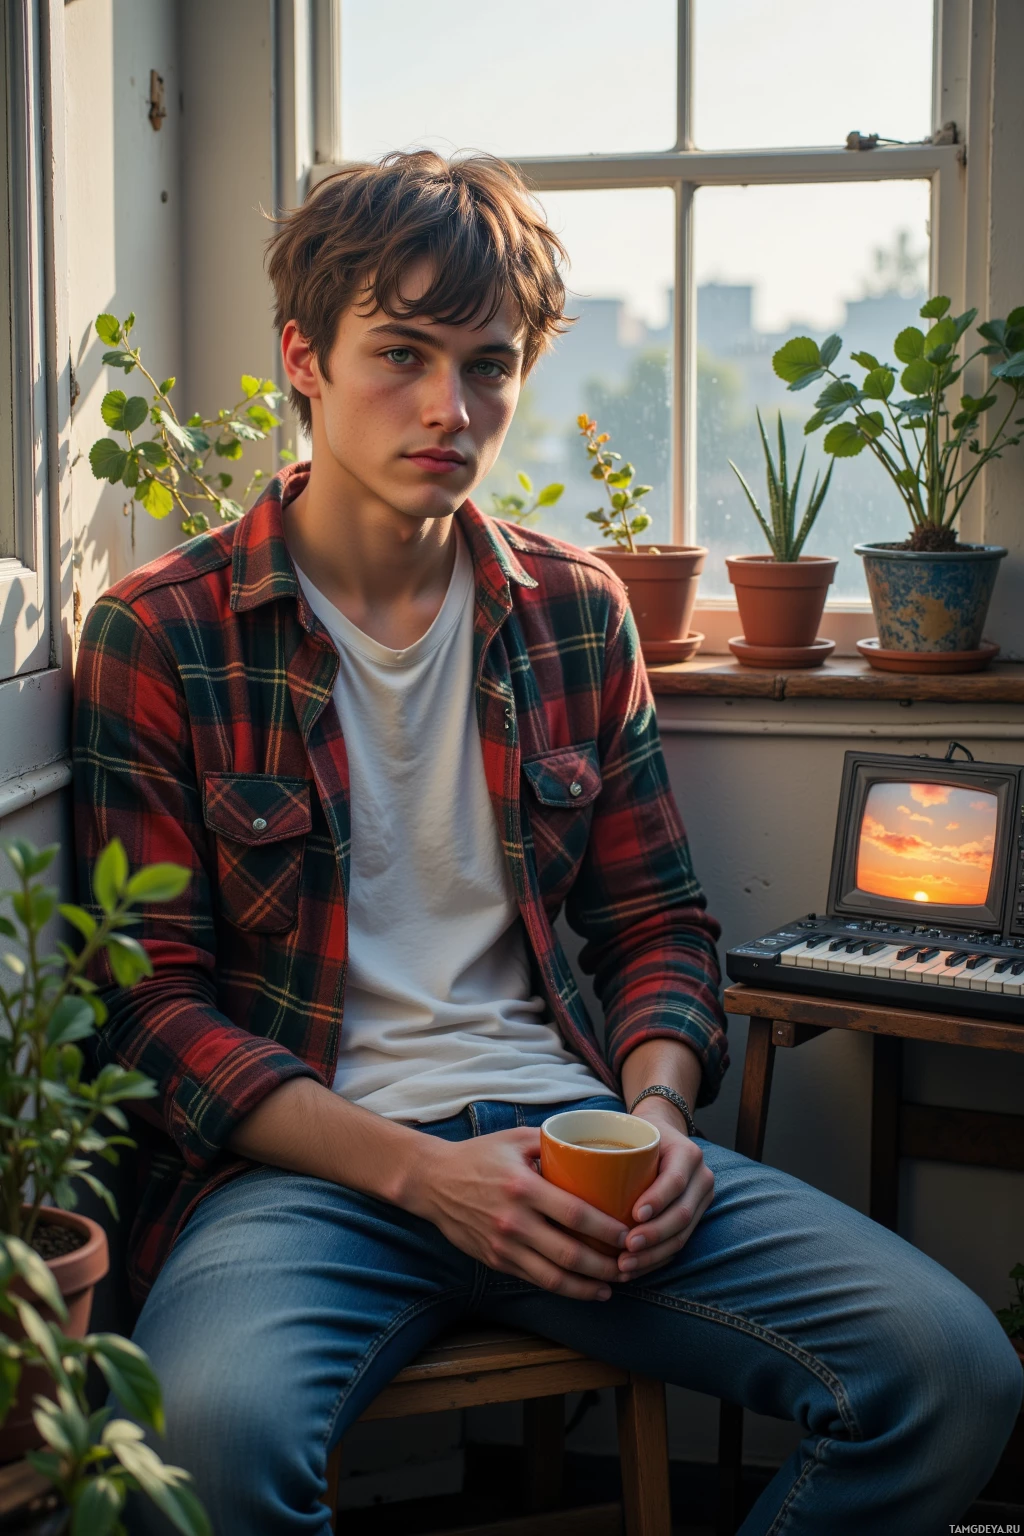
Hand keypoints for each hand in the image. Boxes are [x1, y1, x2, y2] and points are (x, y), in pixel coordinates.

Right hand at [406, 1127, 629, 1300]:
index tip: (628, 1234)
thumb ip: (554, 1143)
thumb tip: (594, 1149)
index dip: (607, 1230)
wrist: (433, 1182)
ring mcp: (504, 1246)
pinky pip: (536, 1280)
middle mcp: (514, 1221)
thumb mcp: (516, 1138)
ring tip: (613, 1286)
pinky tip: (584, 1289)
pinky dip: (564, 1289)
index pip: (575, 1215)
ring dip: (588, 1286)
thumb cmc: (479, 1156)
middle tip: (630, 1265)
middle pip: (570, 1254)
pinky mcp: (496, 1260)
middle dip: (606, 1266)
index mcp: (523, 1187)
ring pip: (554, 1277)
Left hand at [615, 1103, 713, 1280]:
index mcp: (686, 1154)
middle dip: (654, 1237)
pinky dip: (656, 1260)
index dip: (657, 1200)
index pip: (675, 1181)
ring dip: (653, 1255)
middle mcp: (701, 1178)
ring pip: (682, 1236)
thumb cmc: (637, 1134)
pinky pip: (678, 1244)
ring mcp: (701, 1201)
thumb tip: (561, 1166)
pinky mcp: (695, 1219)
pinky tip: (634, 1270)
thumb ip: (611, 1148)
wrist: (664, 1135)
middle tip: (625, 1249)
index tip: (634, 1215)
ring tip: (625, 1266)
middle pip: (682, 1215)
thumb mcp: (630, 1132)